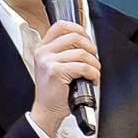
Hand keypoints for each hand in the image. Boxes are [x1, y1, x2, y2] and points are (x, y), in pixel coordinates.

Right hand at [28, 21, 100, 137]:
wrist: (47, 111)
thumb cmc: (54, 92)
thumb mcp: (54, 66)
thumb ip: (64, 52)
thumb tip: (85, 43)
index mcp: (43, 48)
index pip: (61, 26)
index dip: (78, 28)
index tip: (87, 40)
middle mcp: (43, 52)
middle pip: (74, 36)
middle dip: (90, 47)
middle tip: (94, 59)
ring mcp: (48, 61)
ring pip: (81, 53)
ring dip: (94, 64)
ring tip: (94, 73)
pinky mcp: (56, 71)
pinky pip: (82, 67)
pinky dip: (93, 73)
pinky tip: (92, 79)